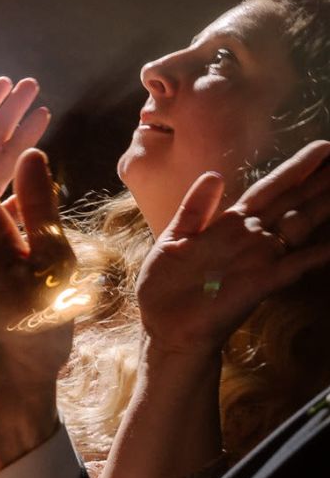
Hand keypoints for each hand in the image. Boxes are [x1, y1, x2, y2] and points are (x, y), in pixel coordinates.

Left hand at [137, 139, 329, 357]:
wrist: (164, 329)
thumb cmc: (166, 287)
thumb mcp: (173, 239)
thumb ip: (194, 209)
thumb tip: (214, 174)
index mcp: (229, 225)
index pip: (270, 190)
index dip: (295, 169)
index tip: (323, 148)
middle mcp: (250, 239)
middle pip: (293, 202)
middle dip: (321, 180)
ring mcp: (257, 260)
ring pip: (299, 225)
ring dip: (324, 205)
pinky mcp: (258, 284)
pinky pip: (294, 266)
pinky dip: (317, 254)